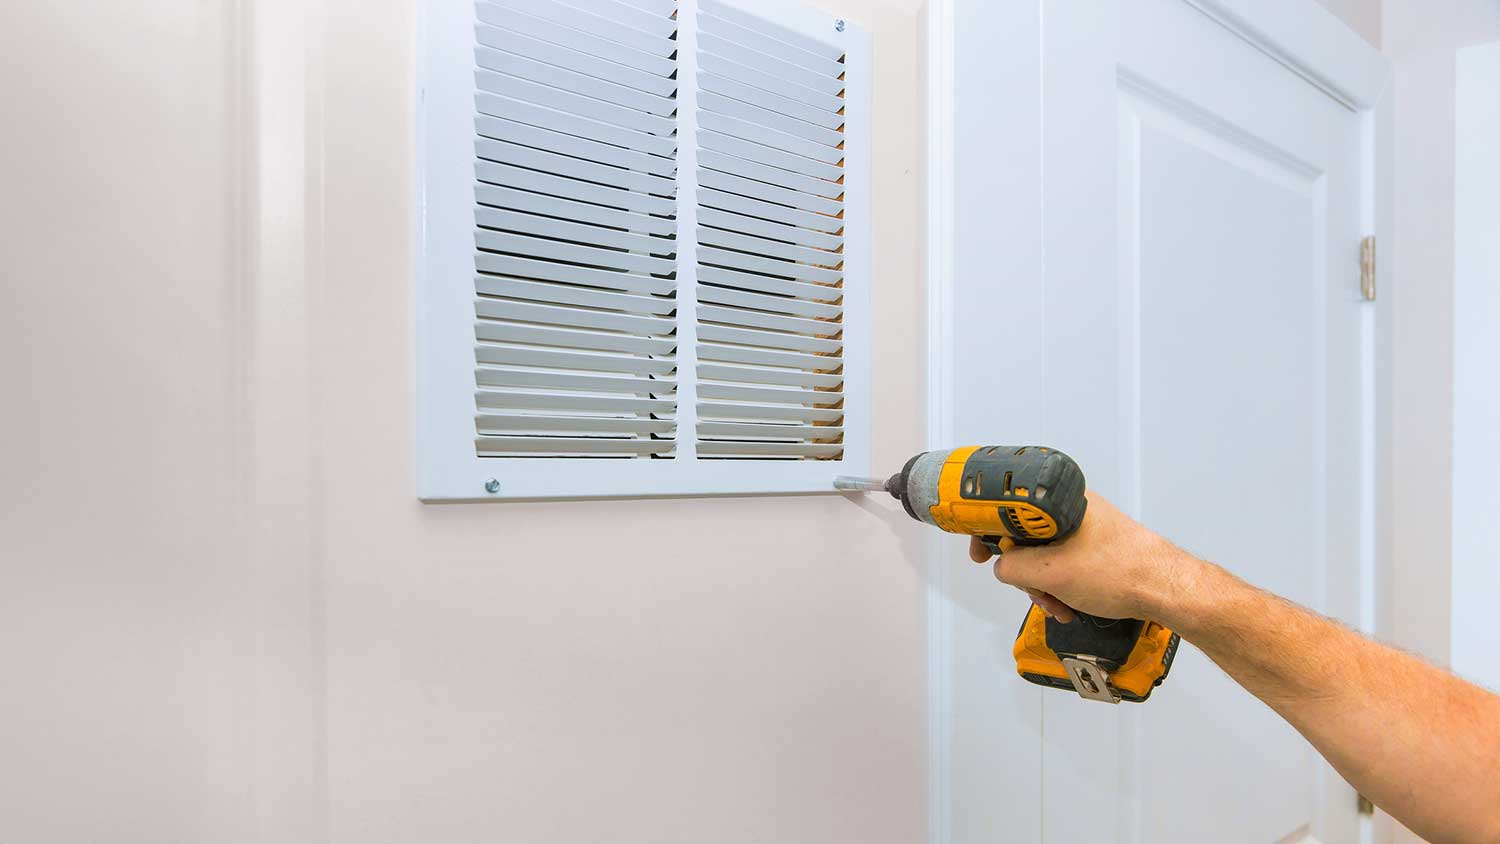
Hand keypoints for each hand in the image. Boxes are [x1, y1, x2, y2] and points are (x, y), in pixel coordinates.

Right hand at [967, 491, 1196, 623]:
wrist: (1166, 589)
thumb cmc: (1119, 572)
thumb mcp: (1050, 572)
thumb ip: (1012, 566)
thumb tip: (1002, 567)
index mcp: (1061, 502)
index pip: (1008, 508)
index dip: (988, 532)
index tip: (980, 553)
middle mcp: (1073, 510)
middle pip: (1026, 537)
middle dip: (1024, 572)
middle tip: (1031, 591)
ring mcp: (1088, 530)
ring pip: (1046, 556)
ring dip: (1045, 585)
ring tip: (1057, 605)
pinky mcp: (1098, 550)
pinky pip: (1066, 565)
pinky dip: (1062, 587)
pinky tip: (1070, 606)